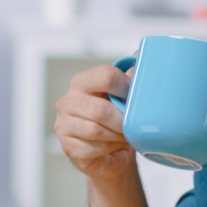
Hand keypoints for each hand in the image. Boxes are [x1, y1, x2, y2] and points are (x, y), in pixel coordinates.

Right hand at [54, 63, 136, 184]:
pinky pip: (94, 148)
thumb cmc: (116, 121)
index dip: (126, 87)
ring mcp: (64, 125)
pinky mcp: (68, 147)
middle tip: (132, 125)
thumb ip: (130, 76)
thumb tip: (142, 53)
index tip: (135, 98)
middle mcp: (67, 101)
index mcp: (81, 82)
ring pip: (97, 130)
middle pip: (100, 109)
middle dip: (122, 120)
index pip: (105, 75)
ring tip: (124, 135)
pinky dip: (110, 149)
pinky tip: (114, 146)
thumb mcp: (124, 96)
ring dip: (117, 135)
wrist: (109, 153)